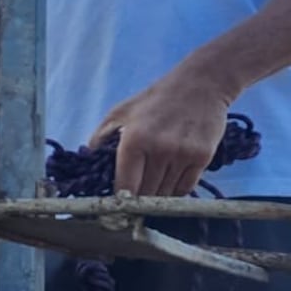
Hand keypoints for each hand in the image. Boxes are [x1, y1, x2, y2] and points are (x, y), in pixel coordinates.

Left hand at [89, 66, 234, 199]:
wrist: (201, 84)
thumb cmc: (155, 100)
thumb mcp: (120, 112)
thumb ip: (100, 139)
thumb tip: (87, 164)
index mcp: (134, 140)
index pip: (125, 187)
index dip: (121, 200)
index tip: (119, 205)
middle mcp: (159, 150)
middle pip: (146, 195)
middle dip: (139, 201)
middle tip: (135, 201)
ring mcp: (183, 154)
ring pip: (165, 194)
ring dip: (158, 196)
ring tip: (152, 186)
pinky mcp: (202, 157)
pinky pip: (185, 188)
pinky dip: (175, 191)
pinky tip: (169, 181)